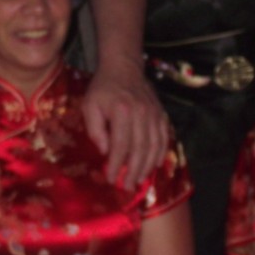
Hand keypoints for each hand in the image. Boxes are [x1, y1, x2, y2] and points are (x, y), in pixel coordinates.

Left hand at [83, 57, 168, 187]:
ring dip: (147, 166)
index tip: (111, 179)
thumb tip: (105, 150)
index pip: (121, 144)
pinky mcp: (161, 114)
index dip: (116, 164)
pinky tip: (154, 165)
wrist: (123, 67)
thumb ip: (95, 129)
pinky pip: (164, 137)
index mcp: (122, 111)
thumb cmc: (103, 89)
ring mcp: (154, 114)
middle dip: (134, 171)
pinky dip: (161, 153)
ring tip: (139, 180)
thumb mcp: (90, 106)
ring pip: (155, 146)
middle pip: (140, 149)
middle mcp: (141, 113)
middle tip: (127, 186)